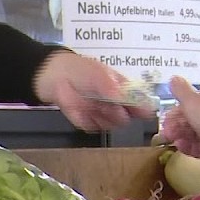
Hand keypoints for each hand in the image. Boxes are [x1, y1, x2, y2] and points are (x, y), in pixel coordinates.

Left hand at [34, 51, 155, 130]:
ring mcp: (102, 115)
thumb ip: (116, 89)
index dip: (142, 110)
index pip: (139, 104)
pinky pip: (93, 128)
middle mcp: (115, 105)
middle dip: (117, 114)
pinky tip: (81, 109)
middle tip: (108, 105)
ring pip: (111, 125)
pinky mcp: (88, 123)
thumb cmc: (82, 71)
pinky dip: (87, 120)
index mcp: (123, 90)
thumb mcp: (101, 75)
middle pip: (125, 119)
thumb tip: (132, 100)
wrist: (56, 76)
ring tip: (92, 104)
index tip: (143, 113)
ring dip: (103, 117)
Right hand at [161, 76, 199, 157]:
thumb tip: (174, 80)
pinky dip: (189, 146)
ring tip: (171, 137)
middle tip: (167, 128)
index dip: (179, 108)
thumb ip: (181, 90)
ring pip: (195, 133)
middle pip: (193, 118)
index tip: (169, 114)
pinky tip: (180, 144)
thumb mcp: (191, 99)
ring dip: (180, 135)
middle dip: (177, 124)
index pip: (194, 101)